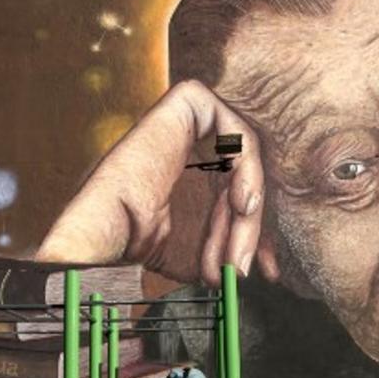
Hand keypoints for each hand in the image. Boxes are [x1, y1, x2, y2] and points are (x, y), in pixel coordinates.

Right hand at [36, 80, 275, 286]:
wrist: (106, 237)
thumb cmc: (141, 250)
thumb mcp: (203, 257)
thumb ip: (236, 250)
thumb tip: (272, 269)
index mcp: (192, 182)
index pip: (245, 196)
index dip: (260, 234)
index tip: (267, 273)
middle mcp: (192, 152)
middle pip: (247, 179)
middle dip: (252, 231)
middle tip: (242, 268)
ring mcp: (187, 128)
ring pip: (246, 159)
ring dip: (248, 212)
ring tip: (233, 252)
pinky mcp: (185, 105)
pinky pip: (236, 129)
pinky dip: (247, 167)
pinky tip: (241, 203)